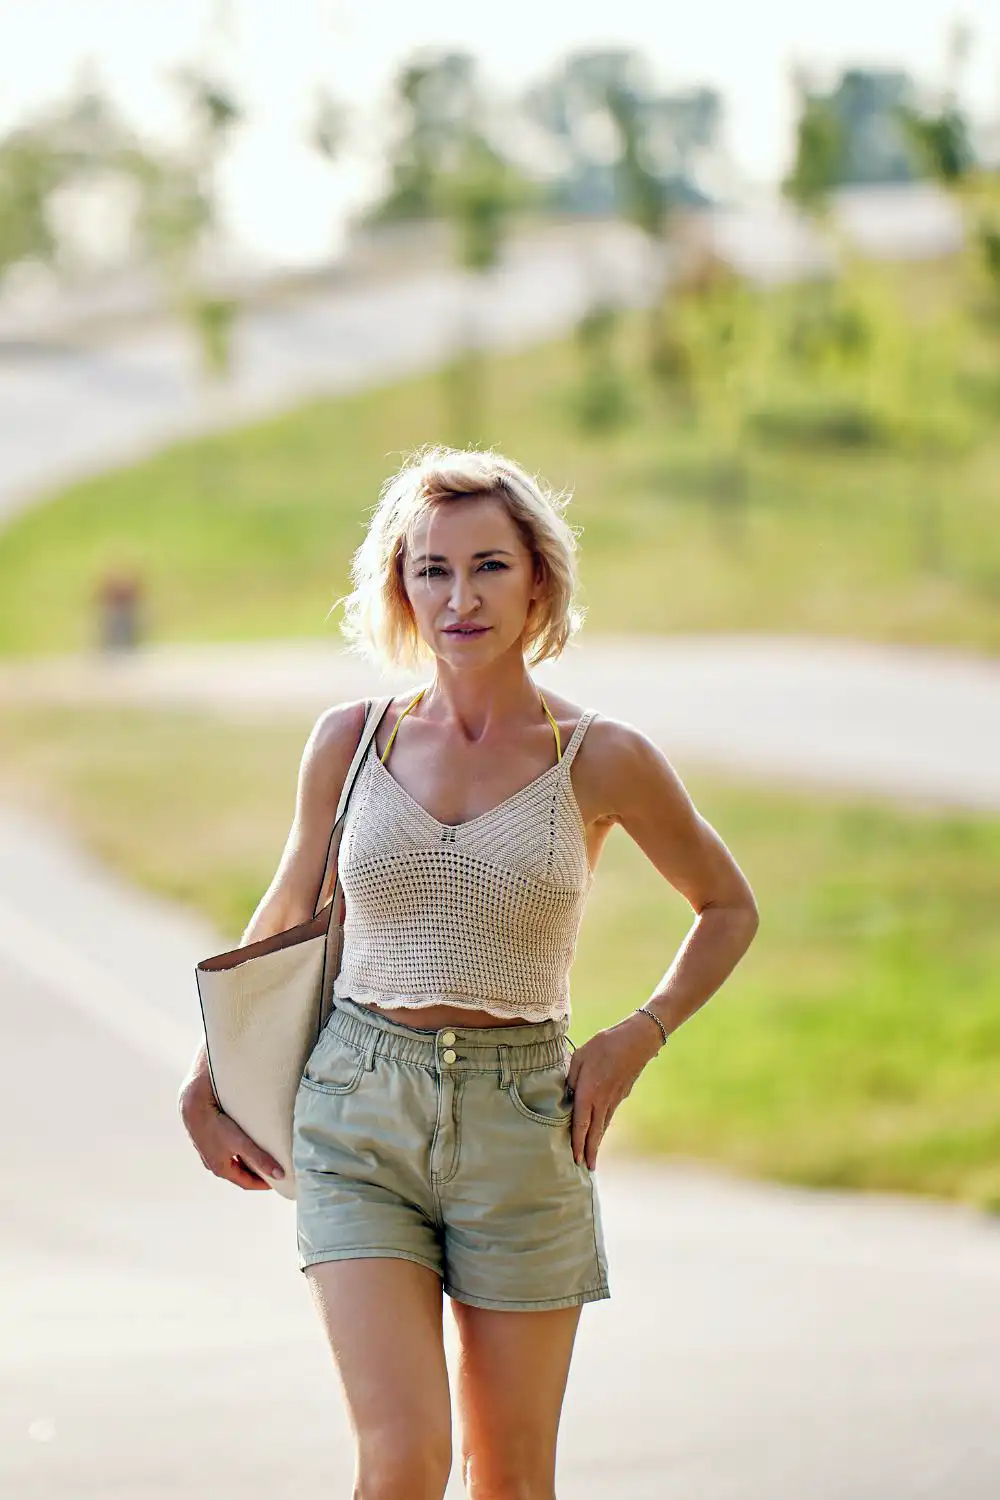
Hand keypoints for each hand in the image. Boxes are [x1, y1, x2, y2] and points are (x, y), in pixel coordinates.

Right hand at [178, 1076, 284, 1190]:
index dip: (263, 1184)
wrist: (194, 1108)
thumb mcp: (241, 1143)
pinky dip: (238, 1152)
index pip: (246, 1183)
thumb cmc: (216, 1125)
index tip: (277, 1182)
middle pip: (240, 1174)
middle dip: (256, 1174)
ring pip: (232, 1163)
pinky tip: (244, 1143)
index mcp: (222, 1169)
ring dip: (247, 1162)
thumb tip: (279, 1174)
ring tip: (262, 1156)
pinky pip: (227, 1152)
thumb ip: (260, 1158)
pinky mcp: (208, 1141)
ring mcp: (209, 1153)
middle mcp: (214, 1164)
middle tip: (272, 1170)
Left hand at [566, 1013, 661, 1169]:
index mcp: (589, 1093)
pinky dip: (603, 1128)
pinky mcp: (621, 1094)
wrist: (637, 1040)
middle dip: (590, 1151)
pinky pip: (609, 1116)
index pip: (581, 1124)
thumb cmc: (605, 1045)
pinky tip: (601, 1131)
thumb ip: (570, 1077)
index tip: (576, 1159)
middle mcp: (602, 1101)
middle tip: (587, 1169)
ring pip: (603, 1125)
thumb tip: (566, 1093)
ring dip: (597, 1142)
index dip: (577, 1143)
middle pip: (595, 1132)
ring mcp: (614, 1099)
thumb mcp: (580, 1057)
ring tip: (593, 1156)